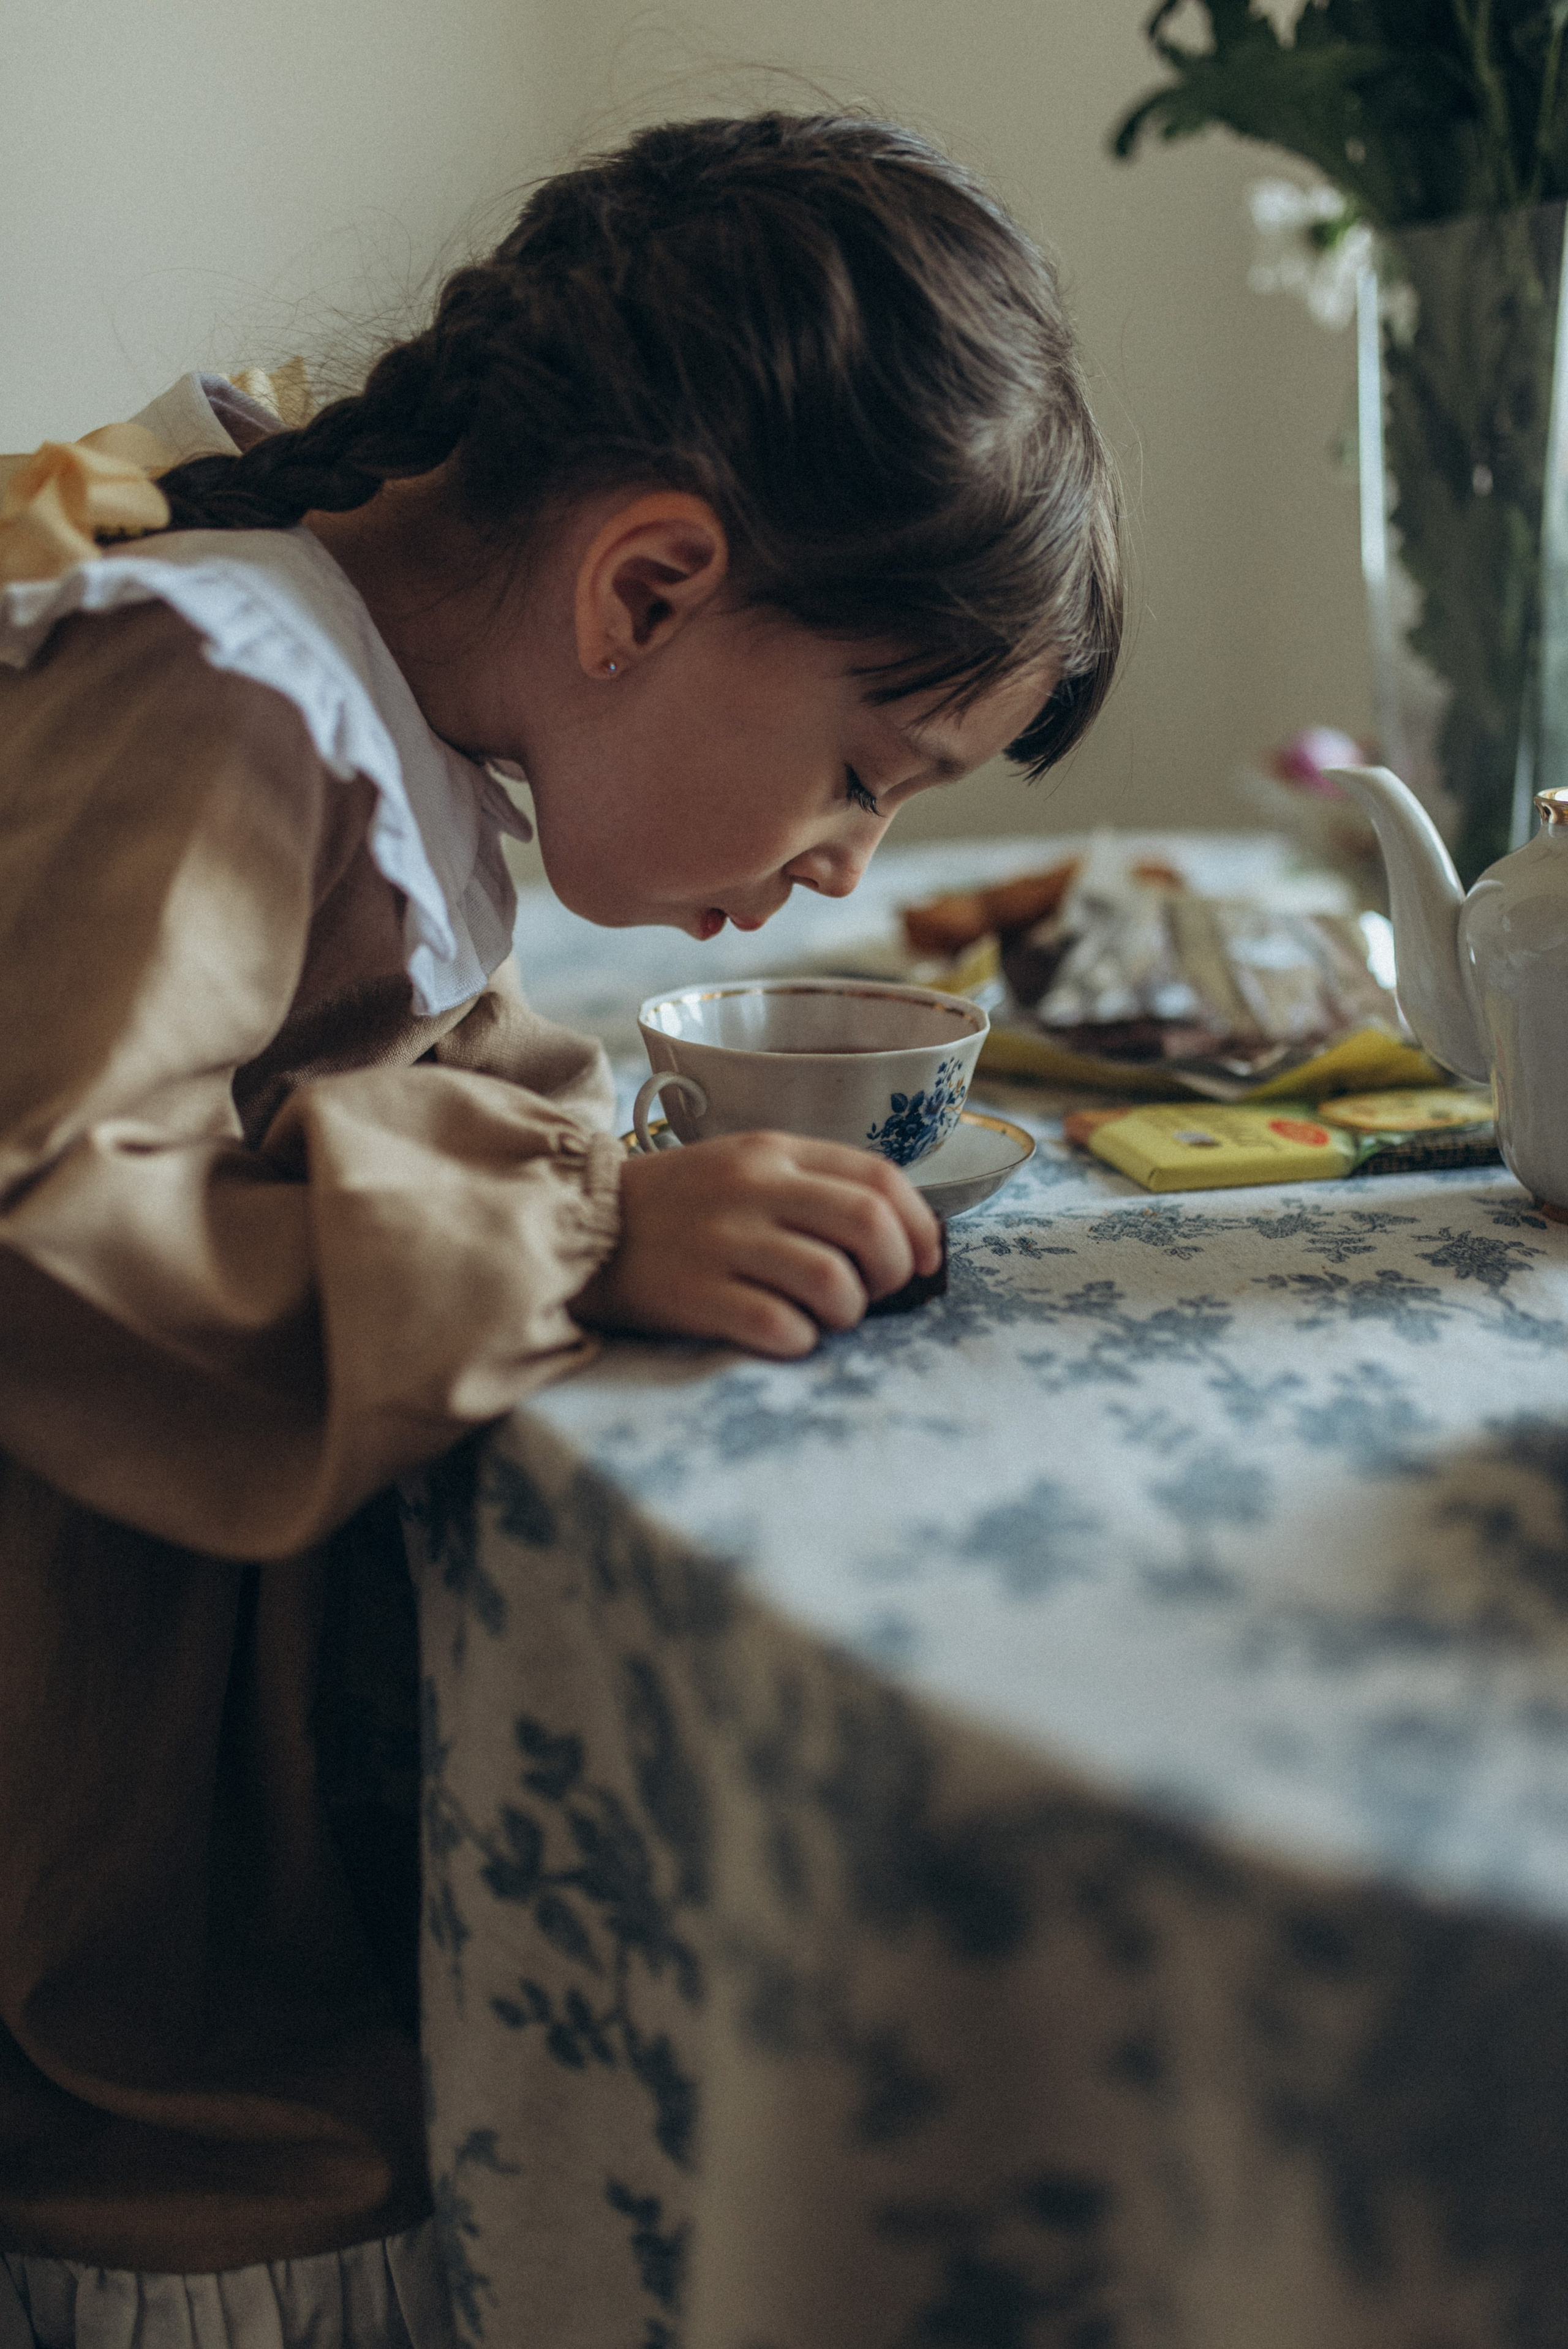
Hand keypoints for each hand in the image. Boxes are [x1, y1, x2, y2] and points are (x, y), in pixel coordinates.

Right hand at [571, 1131, 942, 1357]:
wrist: (580, 1226)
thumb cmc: (679, 1207)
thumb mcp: (744, 1166)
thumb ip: (813, 1187)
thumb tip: (898, 1237)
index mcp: (773, 1151)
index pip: (879, 1176)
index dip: (920, 1224)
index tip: (924, 1260)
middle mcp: (753, 1188)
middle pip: (869, 1225)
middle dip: (894, 1270)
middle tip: (876, 1293)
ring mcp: (722, 1240)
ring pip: (833, 1280)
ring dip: (848, 1311)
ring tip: (826, 1316)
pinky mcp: (694, 1294)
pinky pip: (779, 1326)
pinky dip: (800, 1340)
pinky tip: (786, 1336)